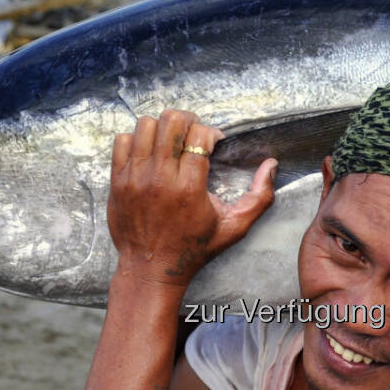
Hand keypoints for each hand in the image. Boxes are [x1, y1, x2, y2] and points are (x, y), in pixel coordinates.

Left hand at [107, 109, 275, 287]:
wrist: (150, 269)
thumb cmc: (193, 249)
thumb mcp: (234, 228)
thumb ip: (259, 197)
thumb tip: (271, 164)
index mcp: (190, 188)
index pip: (198, 136)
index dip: (210, 132)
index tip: (213, 143)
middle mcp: (160, 179)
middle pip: (170, 122)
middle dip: (187, 121)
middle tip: (192, 133)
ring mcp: (135, 178)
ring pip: (145, 125)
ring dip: (162, 128)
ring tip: (170, 141)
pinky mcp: (117, 181)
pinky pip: (122, 140)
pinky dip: (137, 139)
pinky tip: (149, 152)